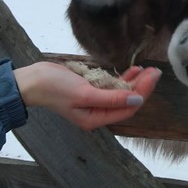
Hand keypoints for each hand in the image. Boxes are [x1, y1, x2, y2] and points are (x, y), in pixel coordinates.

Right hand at [13, 62, 160, 130]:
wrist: (32, 80)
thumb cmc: (55, 88)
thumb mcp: (85, 93)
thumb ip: (112, 98)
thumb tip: (137, 100)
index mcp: (95, 118)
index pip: (128, 108)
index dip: (142, 93)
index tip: (153, 76)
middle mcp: (96, 112)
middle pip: (127, 101)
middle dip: (142, 87)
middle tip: (155, 70)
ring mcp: (93, 101)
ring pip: (121, 93)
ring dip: (134, 82)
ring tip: (147, 69)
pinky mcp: (90, 89)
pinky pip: (111, 86)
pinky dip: (122, 79)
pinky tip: (132, 70)